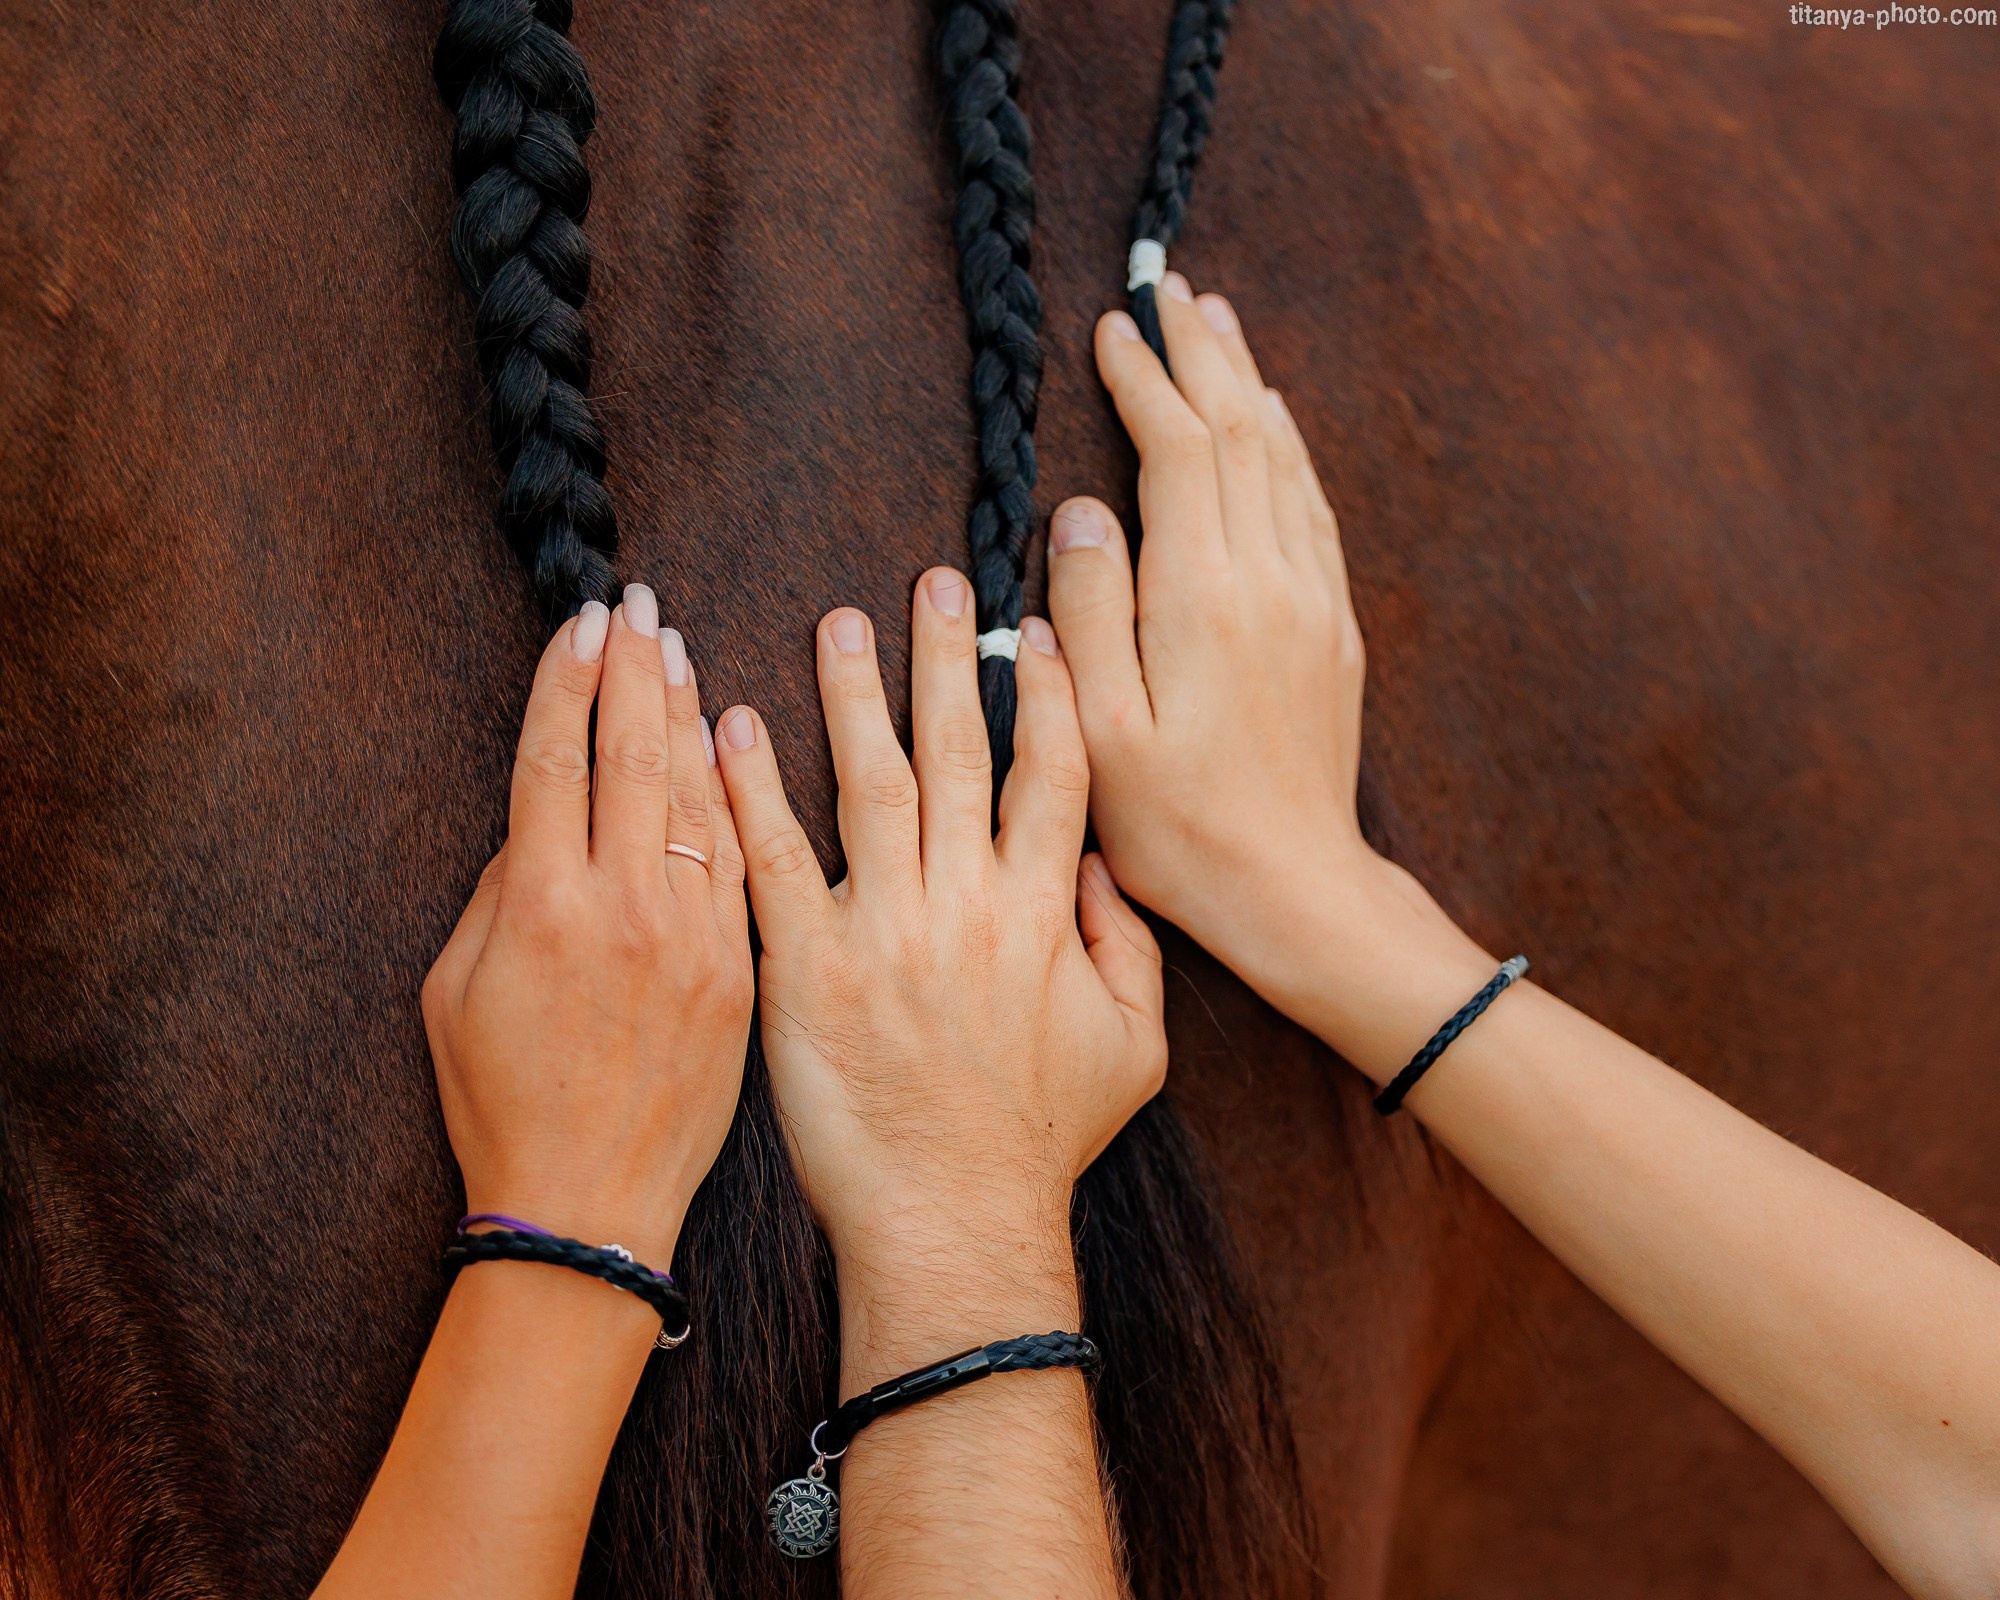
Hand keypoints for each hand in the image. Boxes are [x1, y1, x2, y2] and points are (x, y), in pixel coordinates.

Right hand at [421, 586, 753, 1272]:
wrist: (591, 1205)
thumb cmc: (502, 1104)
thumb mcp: (454, 992)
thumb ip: (498, 892)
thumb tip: (540, 823)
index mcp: (540, 906)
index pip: (554, 759)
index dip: (565, 682)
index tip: (580, 623)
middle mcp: (624, 906)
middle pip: (631, 756)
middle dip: (632, 670)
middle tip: (636, 607)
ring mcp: (693, 935)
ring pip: (698, 796)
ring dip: (687, 714)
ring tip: (676, 650)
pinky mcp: (741, 968)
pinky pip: (741, 860)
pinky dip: (734, 793)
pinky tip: (728, 744)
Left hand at [713, 571, 1164, 1377]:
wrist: (955, 1223)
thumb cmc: (1042, 1143)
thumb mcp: (1134, 1048)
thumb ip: (1125, 945)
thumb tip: (1098, 863)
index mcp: (1044, 911)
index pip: (1053, 773)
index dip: (1048, 694)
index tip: (1035, 630)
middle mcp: (967, 902)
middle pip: (961, 752)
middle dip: (949, 658)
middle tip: (934, 583)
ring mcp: (885, 931)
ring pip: (871, 784)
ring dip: (854, 695)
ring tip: (837, 619)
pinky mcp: (808, 970)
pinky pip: (775, 861)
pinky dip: (751, 789)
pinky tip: (731, 724)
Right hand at [1046, 273, 1474, 1033]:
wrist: (1294, 885)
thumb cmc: (1179, 826)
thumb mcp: (1099, 732)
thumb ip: (1089, 610)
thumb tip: (1082, 509)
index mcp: (1204, 596)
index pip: (1179, 449)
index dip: (1145, 379)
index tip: (1113, 328)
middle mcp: (1270, 579)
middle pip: (1240, 431)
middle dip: (1201, 352)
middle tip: (1170, 287)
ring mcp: (1312, 600)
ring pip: (1282, 459)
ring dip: (1247, 385)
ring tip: (1218, 324)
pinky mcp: (1333, 628)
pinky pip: (1312, 506)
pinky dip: (1287, 448)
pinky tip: (1274, 424)